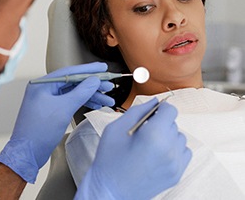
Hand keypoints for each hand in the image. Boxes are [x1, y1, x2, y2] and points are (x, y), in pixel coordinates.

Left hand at [0, 62, 113, 182]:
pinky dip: (84, 103)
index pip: (70, 72)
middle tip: (108, 85)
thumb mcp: (63, 109)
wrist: (27, 154)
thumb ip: (80, 92)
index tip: (102, 67)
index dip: (88, 70)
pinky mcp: (53, 109)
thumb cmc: (38, 132)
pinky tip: (95, 104)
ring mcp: (49, 100)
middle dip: (92, 85)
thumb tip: (93, 81)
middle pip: (74, 82)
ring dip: (91, 95)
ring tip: (106, 98)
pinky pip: (71, 101)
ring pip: (74, 93)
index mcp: (43, 84)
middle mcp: (45, 89)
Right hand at [76, 98, 191, 199]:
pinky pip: (184, 152)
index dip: (160, 108)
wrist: (110, 191)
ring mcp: (175, 164)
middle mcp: (169, 149)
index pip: (170, 110)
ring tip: (150, 143)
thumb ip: (138, 111)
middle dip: (160, 123)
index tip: (152, 113)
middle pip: (174, 123)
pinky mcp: (176, 175)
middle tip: (144, 131)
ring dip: (167, 135)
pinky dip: (174, 148)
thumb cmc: (109, 159)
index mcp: (154, 135)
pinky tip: (158, 152)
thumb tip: (154, 102)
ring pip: (179, 137)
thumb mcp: (116, 127)